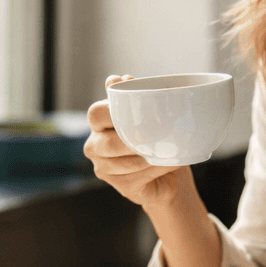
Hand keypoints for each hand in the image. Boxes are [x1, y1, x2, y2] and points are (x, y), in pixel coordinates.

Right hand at [84, 75, 188, 209]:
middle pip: (107, 143)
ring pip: (125, 162)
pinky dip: (156, 168)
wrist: (170, 172)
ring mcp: (105, 170)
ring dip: (149, 154)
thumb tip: (124, 79)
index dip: (112, 111)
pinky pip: (138, 178)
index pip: (96, 114)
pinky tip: (168, 162)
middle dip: (133, 139)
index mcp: (98, 124)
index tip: (135, 110)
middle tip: (156, 134)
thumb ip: (135, 95)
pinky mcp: (122, 188)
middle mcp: (95, 147)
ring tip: (169, 147)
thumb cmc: (156, 137)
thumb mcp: (149, 113)